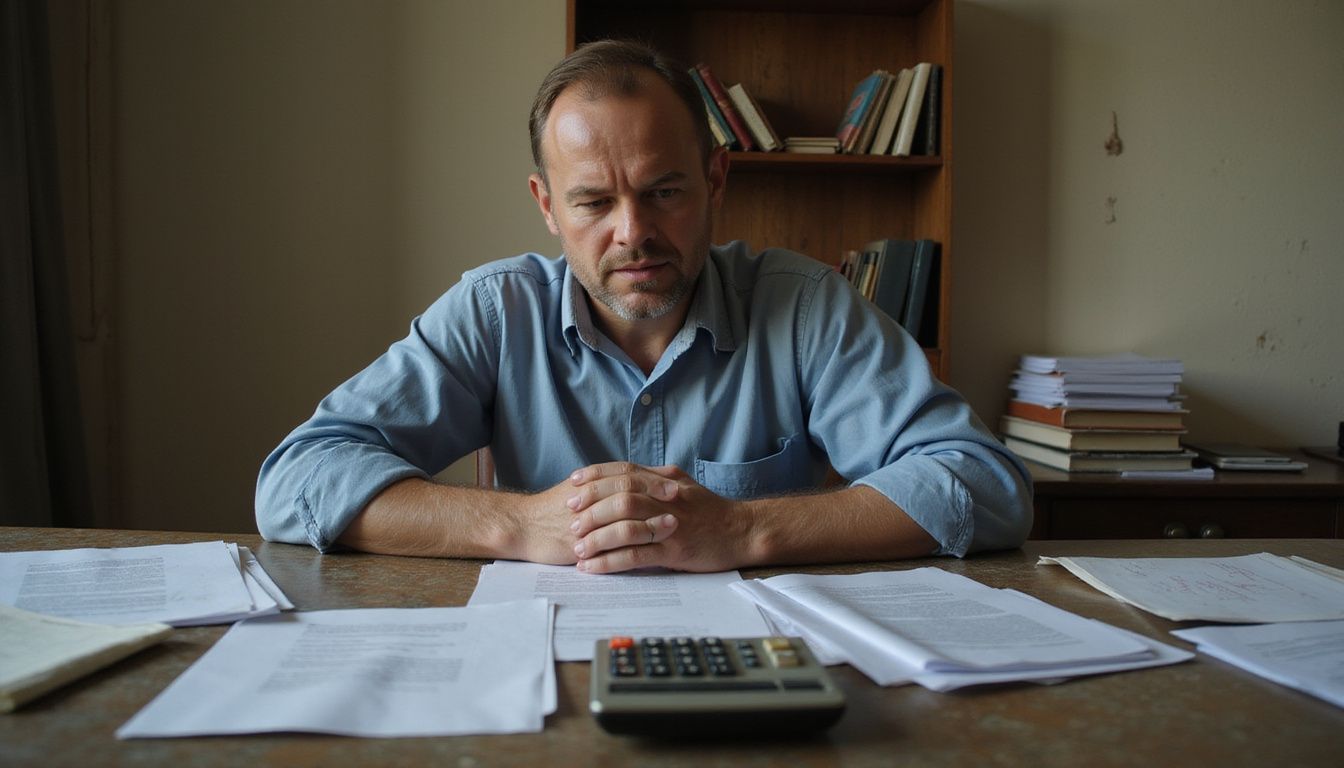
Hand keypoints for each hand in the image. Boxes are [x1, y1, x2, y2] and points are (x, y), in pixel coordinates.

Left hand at [566, 462, 754, 573]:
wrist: (743, 532)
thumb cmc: (711, 511)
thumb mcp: (684, 485)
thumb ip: (656, 479)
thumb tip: (626, 475)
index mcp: (666, 481)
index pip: (625, 471)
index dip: (596, 475)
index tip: (573, 482)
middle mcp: (667, 498)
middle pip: (621, 495)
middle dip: (591, 506)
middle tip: (570, 519)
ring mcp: (671, 525)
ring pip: (626, 525)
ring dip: (597, 536)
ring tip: (577, 547)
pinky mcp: (675, 551)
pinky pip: (636, 556)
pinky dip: (610, 561)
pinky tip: (593, 567)